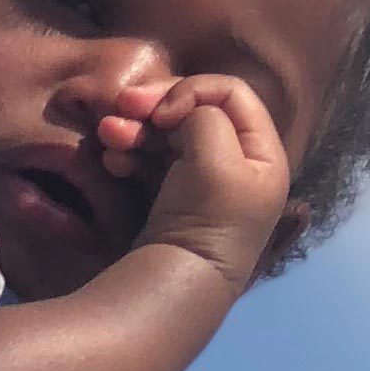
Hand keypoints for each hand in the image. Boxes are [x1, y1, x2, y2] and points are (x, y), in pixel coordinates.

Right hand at [112, 74, 293, 291]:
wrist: (176, 281)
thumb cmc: (207, 216)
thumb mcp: (217, 154)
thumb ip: (205, 113)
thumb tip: (183, 110)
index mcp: (263, 154)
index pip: (232, 93)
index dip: (193, 90)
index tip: (164, 113)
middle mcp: (240, 164)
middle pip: (196, 108)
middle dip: (155, 106)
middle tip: (121, 105)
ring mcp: (206, 180)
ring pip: (169, 133)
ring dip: (134, 127)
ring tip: (106, 136)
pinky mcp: (177, 196)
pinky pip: (154, 159)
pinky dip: (132, 153)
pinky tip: (112, 161)